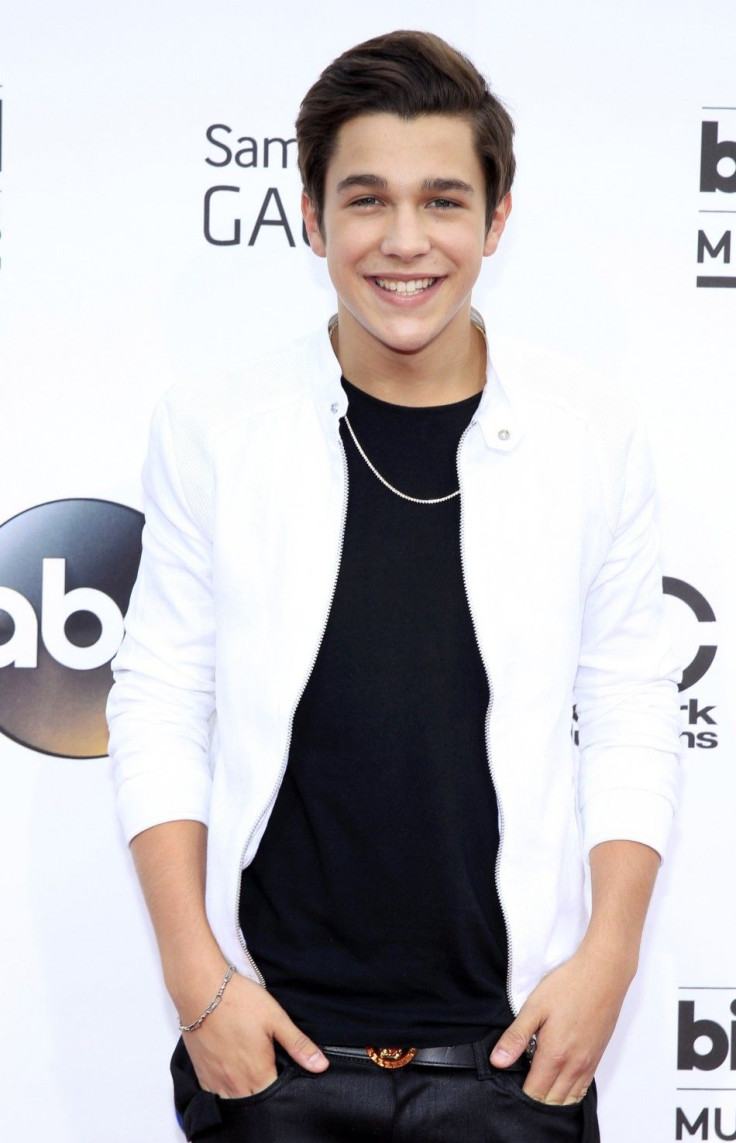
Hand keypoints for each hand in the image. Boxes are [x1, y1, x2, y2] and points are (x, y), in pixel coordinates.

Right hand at [180, 972, 328, 1097]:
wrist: (200, 989)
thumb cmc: (239, 1000)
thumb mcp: (276, 1019)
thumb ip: (298, 1045)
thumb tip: (321, 1066)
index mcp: (257, 1073)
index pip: (275, 1097)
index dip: (283, 1089)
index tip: (284, 1072)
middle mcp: (235, 1084)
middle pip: (255, 1102)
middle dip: (265, 1092)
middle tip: (268, 1068)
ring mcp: (216, 1080)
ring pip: (234, 1101)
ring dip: (245, 1093)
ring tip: (251, 1073)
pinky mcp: (201, 1073)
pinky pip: (214, 1094)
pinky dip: (225, 1090)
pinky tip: (231, 1074)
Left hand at [490, 940, 634, 1104]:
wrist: (603, 974)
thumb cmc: (568, 986)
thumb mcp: (535, 1006)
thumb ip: (516, 1037)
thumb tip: (497, 1062)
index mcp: (555, 1055)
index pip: (534, 1094)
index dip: (519, 1094)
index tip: (510, 1083)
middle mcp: (574, 1066)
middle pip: (552, 1102)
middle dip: (535, 1099)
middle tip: (521, 1083)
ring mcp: (588, 1064)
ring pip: (569, 1099)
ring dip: (552, 1099)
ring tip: (538, 1083)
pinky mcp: (597, 1058)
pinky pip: (583, 1089)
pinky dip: (569, 1092)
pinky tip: (558, 1080)